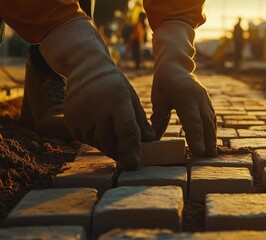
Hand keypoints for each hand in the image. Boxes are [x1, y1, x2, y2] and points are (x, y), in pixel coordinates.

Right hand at [39, 17, 155, 169]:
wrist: (86, 70)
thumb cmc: (116, 87)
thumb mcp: (132, 99)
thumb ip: (141, 122)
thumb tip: (150, 143)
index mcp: (118, 102)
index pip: (126, 131)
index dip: (131, 150)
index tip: (133, 165)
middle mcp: (97, 109)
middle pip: (111, 143)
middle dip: (120, 151)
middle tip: (126, 150)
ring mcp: (81, 116)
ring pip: (98, 144)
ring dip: (108, 144)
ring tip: (110, 127)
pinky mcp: (70, 121)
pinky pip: (86, 140)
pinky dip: (95, 138)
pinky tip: (97, 124)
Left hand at [150, 20, 216, 156]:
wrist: (176, 65)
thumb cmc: (163, 83)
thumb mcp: (158, 99)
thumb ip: (159, 118)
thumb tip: (154, 139)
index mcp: (185, 98)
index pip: (192, 121)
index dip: (196, 137)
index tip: (198, 152)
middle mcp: (199, 99)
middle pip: (205, 123)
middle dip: (208, 141)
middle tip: (209, 159)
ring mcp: (205, 100)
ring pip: (211, 121)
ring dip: (212, 138)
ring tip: (212, 155)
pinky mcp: (207, 102)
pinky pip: (211, 118)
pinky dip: (212, 130)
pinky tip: (212, 142)